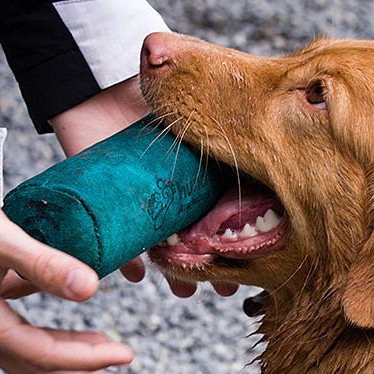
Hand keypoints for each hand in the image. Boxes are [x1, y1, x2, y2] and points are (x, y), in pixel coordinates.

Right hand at [0, 208, 132, 373]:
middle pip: (34, 368)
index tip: (123, 356)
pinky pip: (18, 336)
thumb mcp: (0, 239)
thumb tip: (90, 290)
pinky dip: (47, 340)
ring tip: (101, 359)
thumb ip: (44, 264)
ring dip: (65, 361)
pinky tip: (69, 331)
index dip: (86, 359)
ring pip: (26, 355)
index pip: (45, 354)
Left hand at [50, 76, 239, 298]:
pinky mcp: (109, 211)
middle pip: (201, 241)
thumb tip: (274, 120)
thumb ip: (227, 113)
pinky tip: (137, 273)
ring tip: (184, 291)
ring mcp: (145, 207)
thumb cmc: (158, 85)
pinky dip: (128, 262)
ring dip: (176, 275)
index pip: (230, 216)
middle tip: (224, 289)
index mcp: (205, 178)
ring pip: (166, 250)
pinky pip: (120, 246)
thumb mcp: (199, 104)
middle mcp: (178, 197)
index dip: (243, 241)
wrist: (99, 82)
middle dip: (214, 269)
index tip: (257, 263)